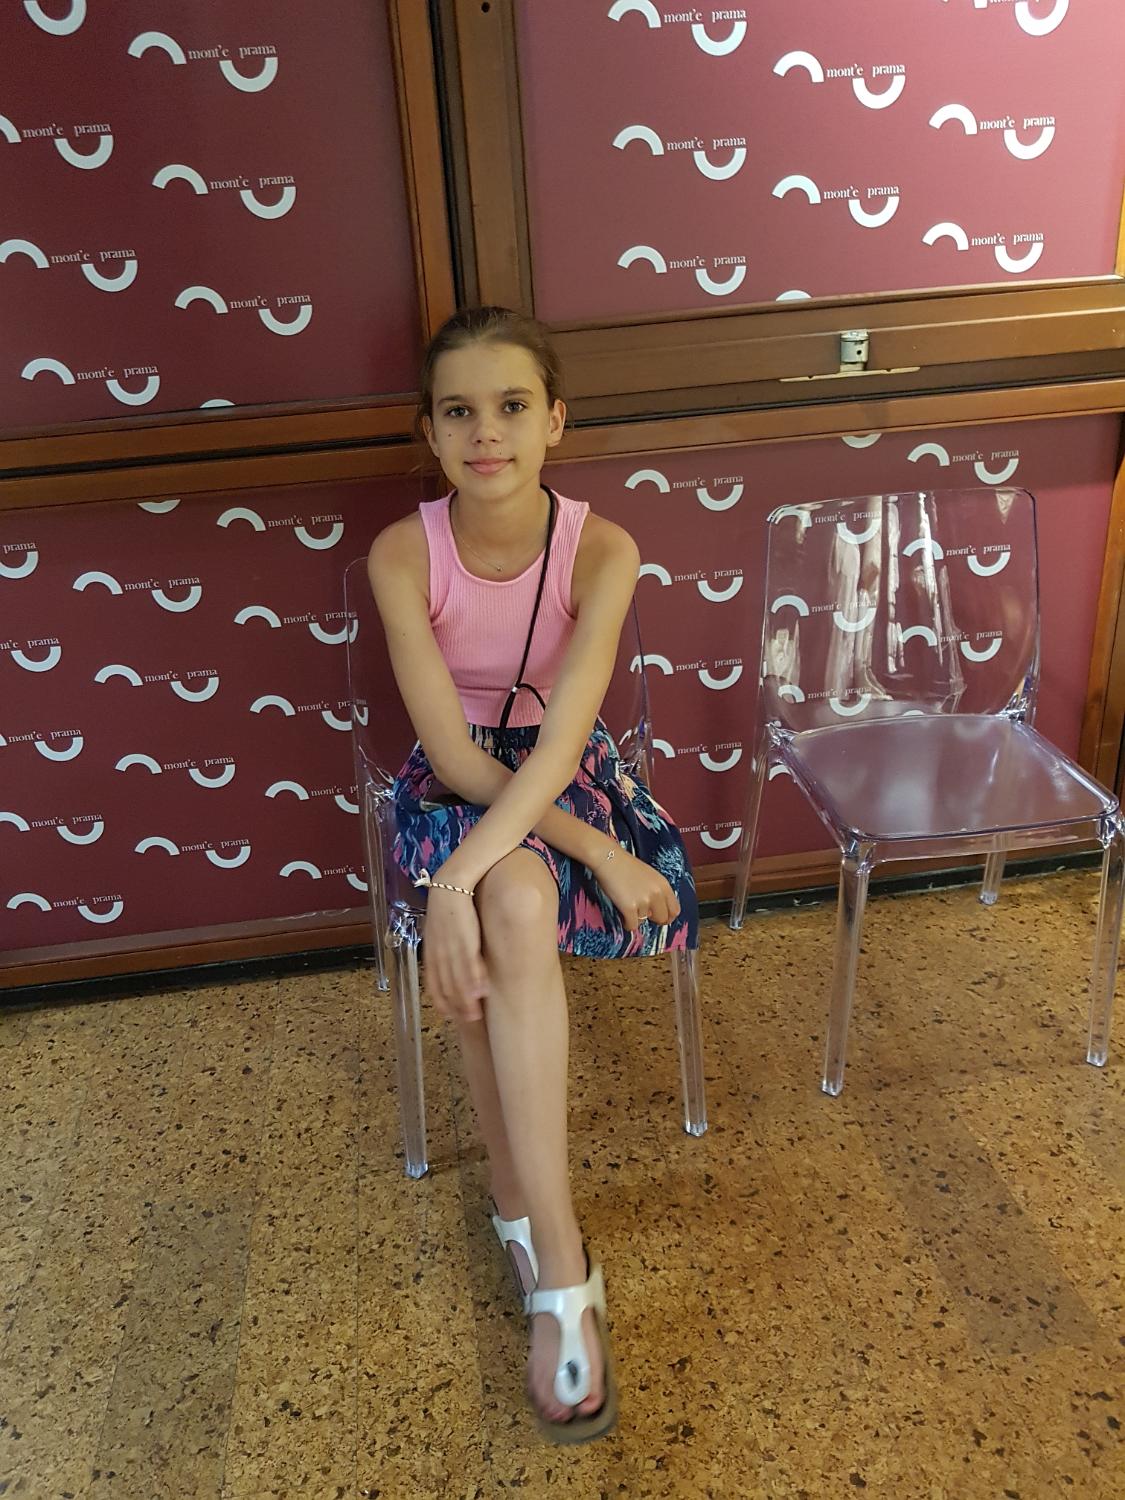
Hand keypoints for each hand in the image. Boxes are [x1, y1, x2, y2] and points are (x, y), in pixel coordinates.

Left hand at [421, 886, 489, 1020]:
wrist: (454, 880)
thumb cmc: (450, 903)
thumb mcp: (442, 927)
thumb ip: (446, 946)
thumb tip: (453, 962)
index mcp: (431, 949)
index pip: (434, 982)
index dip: (441, 1001)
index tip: (451, 1015)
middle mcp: (438, 950)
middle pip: (446, 985)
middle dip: (457, 1005)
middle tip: (469, 1020)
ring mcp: (450, 945)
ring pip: (458, 978)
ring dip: (467, 999)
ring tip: (476, 1014)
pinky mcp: (464, 936)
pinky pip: (469, 963)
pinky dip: (475, 979)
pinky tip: (482, 991)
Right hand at [592, 845, 680, 931]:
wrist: (608, 859)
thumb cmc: (625, 865)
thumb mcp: (649, 875)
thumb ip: (656, 891)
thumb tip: (656, 910)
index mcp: (663, 885)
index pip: (674, 910)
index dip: (667, 916)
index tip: (659, 918)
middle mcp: (657, 894)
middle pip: (662, 919)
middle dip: (651, 919)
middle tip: (640, 913)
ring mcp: (644, 901)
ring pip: (643, 922)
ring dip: (635, 917)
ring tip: (626, 904)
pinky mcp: (630, 908)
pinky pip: (632, 926)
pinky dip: (626, 923)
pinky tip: (622, 914)